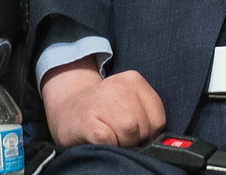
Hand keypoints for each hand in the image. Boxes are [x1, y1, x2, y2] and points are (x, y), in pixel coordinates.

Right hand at [40, 62, 164, 148]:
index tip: (135, 132)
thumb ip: (145, 113)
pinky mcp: (89, 123)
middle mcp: (119, 86)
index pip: (158, 119)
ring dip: (122, 143)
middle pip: (144, 128)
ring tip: (110, 136)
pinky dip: (108, 146)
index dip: (149, 133)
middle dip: (135, 139)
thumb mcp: (127, 101)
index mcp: (133, 80)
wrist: (67, 108)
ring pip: (130, 133)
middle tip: (119, 135)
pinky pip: (110, 141)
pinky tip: (98, 138)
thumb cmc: (102, 110)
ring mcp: (103, 102)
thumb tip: (156, 139)